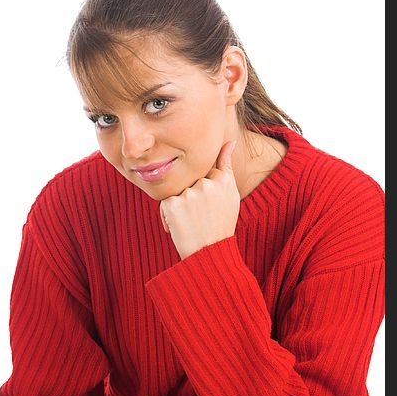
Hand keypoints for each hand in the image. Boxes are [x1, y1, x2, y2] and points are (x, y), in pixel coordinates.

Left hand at [159, 140, 239, 259]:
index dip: (205, 191)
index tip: (210, 206)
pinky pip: (166, 202)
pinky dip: (169, 215)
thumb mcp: (230, 194)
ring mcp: (190, 193)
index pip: (206, 171)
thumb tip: (229, 141)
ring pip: (178, 190)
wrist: (209, 254)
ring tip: (193, 223)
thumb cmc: (220, 223)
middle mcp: (207, 184)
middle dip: (192, 197)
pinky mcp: (173, 203)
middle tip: (202, 218)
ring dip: (180, 206)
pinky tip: (181, 226)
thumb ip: (226, 166)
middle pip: (191, 180)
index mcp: (223, 180)